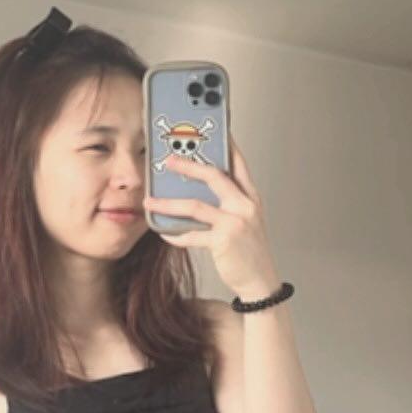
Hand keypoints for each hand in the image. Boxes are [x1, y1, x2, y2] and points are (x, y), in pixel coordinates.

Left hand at [144, 135, 280, 300]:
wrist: (260, 281)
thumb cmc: (250, 251)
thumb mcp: (245, 220)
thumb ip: (229, 202)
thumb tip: (198, 189)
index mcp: (250, 197)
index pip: (237, 163)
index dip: (224, 145)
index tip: (209, 131)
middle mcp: (245, 206)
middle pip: (214, 176)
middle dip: (188, 165)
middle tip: (168, 161)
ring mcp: (235, 222)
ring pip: (195, 205)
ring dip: (169, 202)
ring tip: (151, 200)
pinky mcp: (224, 241)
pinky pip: (191, 234)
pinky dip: (175, 233)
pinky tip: (164, 232)